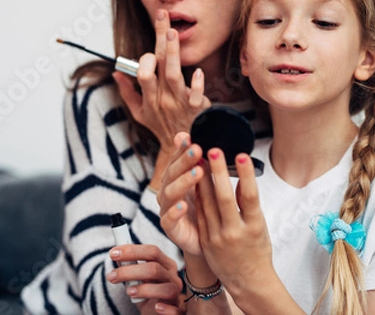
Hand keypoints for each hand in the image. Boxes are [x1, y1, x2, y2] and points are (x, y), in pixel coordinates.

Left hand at [106, 244, 184, 313]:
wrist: (156, 313)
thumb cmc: (148, 293)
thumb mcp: (139, 279)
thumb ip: (131, 267)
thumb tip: (116, 255)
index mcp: (166, 264)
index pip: (152, 252)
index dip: (132, 251)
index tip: (113, 253)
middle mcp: (173, 277)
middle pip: (155, 268)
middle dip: (130, 271)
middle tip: (111, 276)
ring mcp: (177, 294)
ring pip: (165, 289)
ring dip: (144, 289)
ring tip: (128, 292)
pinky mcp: (179, 311)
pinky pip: (176, 310)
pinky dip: (167, 309)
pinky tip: (157, 307)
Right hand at [114, 9, 209, 152]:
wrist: (181, 149)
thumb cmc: (161, 127)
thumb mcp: (139, 113)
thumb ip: (128, 92)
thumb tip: (116, 72)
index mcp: (149, 96)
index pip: (143, 73)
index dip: (145, 60)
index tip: (150, 50)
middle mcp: (163, 97)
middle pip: (160, 64)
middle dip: (160, 38)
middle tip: (162, 15)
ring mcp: (180, 103)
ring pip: (175, 75)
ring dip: (174, 53)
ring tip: (173, 32)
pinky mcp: (197, 109)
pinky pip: (196, 96)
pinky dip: (198, 84)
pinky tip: (199, 71)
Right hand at [157, 132, 204, 255]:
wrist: (207, 240)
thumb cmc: (206, 208)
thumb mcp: (204, 182)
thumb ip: (196, 161)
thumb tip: (182, 134)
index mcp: (176, 179)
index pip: (176, 160)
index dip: (182, 150)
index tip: (193, 138)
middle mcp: (169, 192)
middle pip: (172, 173)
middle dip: (184, 161)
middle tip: (198, 150)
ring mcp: (167, 210)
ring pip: (169, 193)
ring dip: (183, 182)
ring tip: (198, 173)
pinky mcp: (171, 229)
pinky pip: (168, 220)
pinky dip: (174, 212)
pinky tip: (183, 205)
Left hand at [196, 149, 275, 298]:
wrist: (248, 280)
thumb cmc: (257, 249)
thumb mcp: (260, 226)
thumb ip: (249, 205)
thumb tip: (243, 177)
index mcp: (254, 227)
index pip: (250, 196)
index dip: (246, 175)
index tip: (241, 155)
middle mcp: (235, 232)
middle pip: (224, 198)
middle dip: (218, 173)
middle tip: (214, 150)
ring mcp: (218, 238)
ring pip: (208, 204)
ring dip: (203, 180)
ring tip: (201, 158)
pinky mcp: (206, 241)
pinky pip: (200, 214)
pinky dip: (198, 196)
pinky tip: (196, 180)